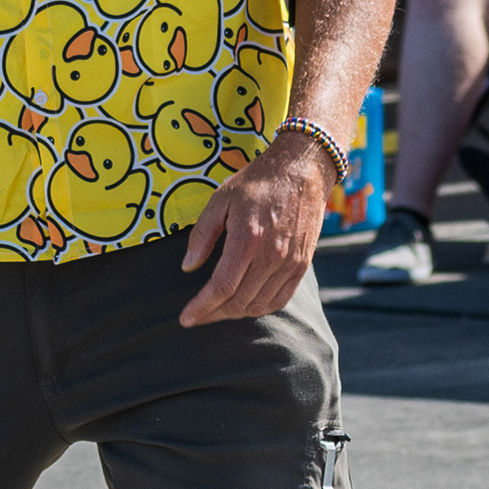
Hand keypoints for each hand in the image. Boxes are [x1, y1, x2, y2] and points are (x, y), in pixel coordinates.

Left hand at [176, 130, 329, 326]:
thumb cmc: (258, 181)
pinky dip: (260, 308)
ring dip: (235, 314)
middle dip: (214, 314)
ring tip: (218, 311)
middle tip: (198, 316)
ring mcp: (290, 263)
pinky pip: (280, 299)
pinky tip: (246, 306)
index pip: (221, 288)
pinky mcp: (302, 265)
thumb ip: (203, 234)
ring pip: (259, 305)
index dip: (202, 307)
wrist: (302, 169)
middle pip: (239, 302)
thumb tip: (188, 266)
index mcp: (247, 239)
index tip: (186, 319)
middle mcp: (271, 256)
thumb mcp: (220, 199)